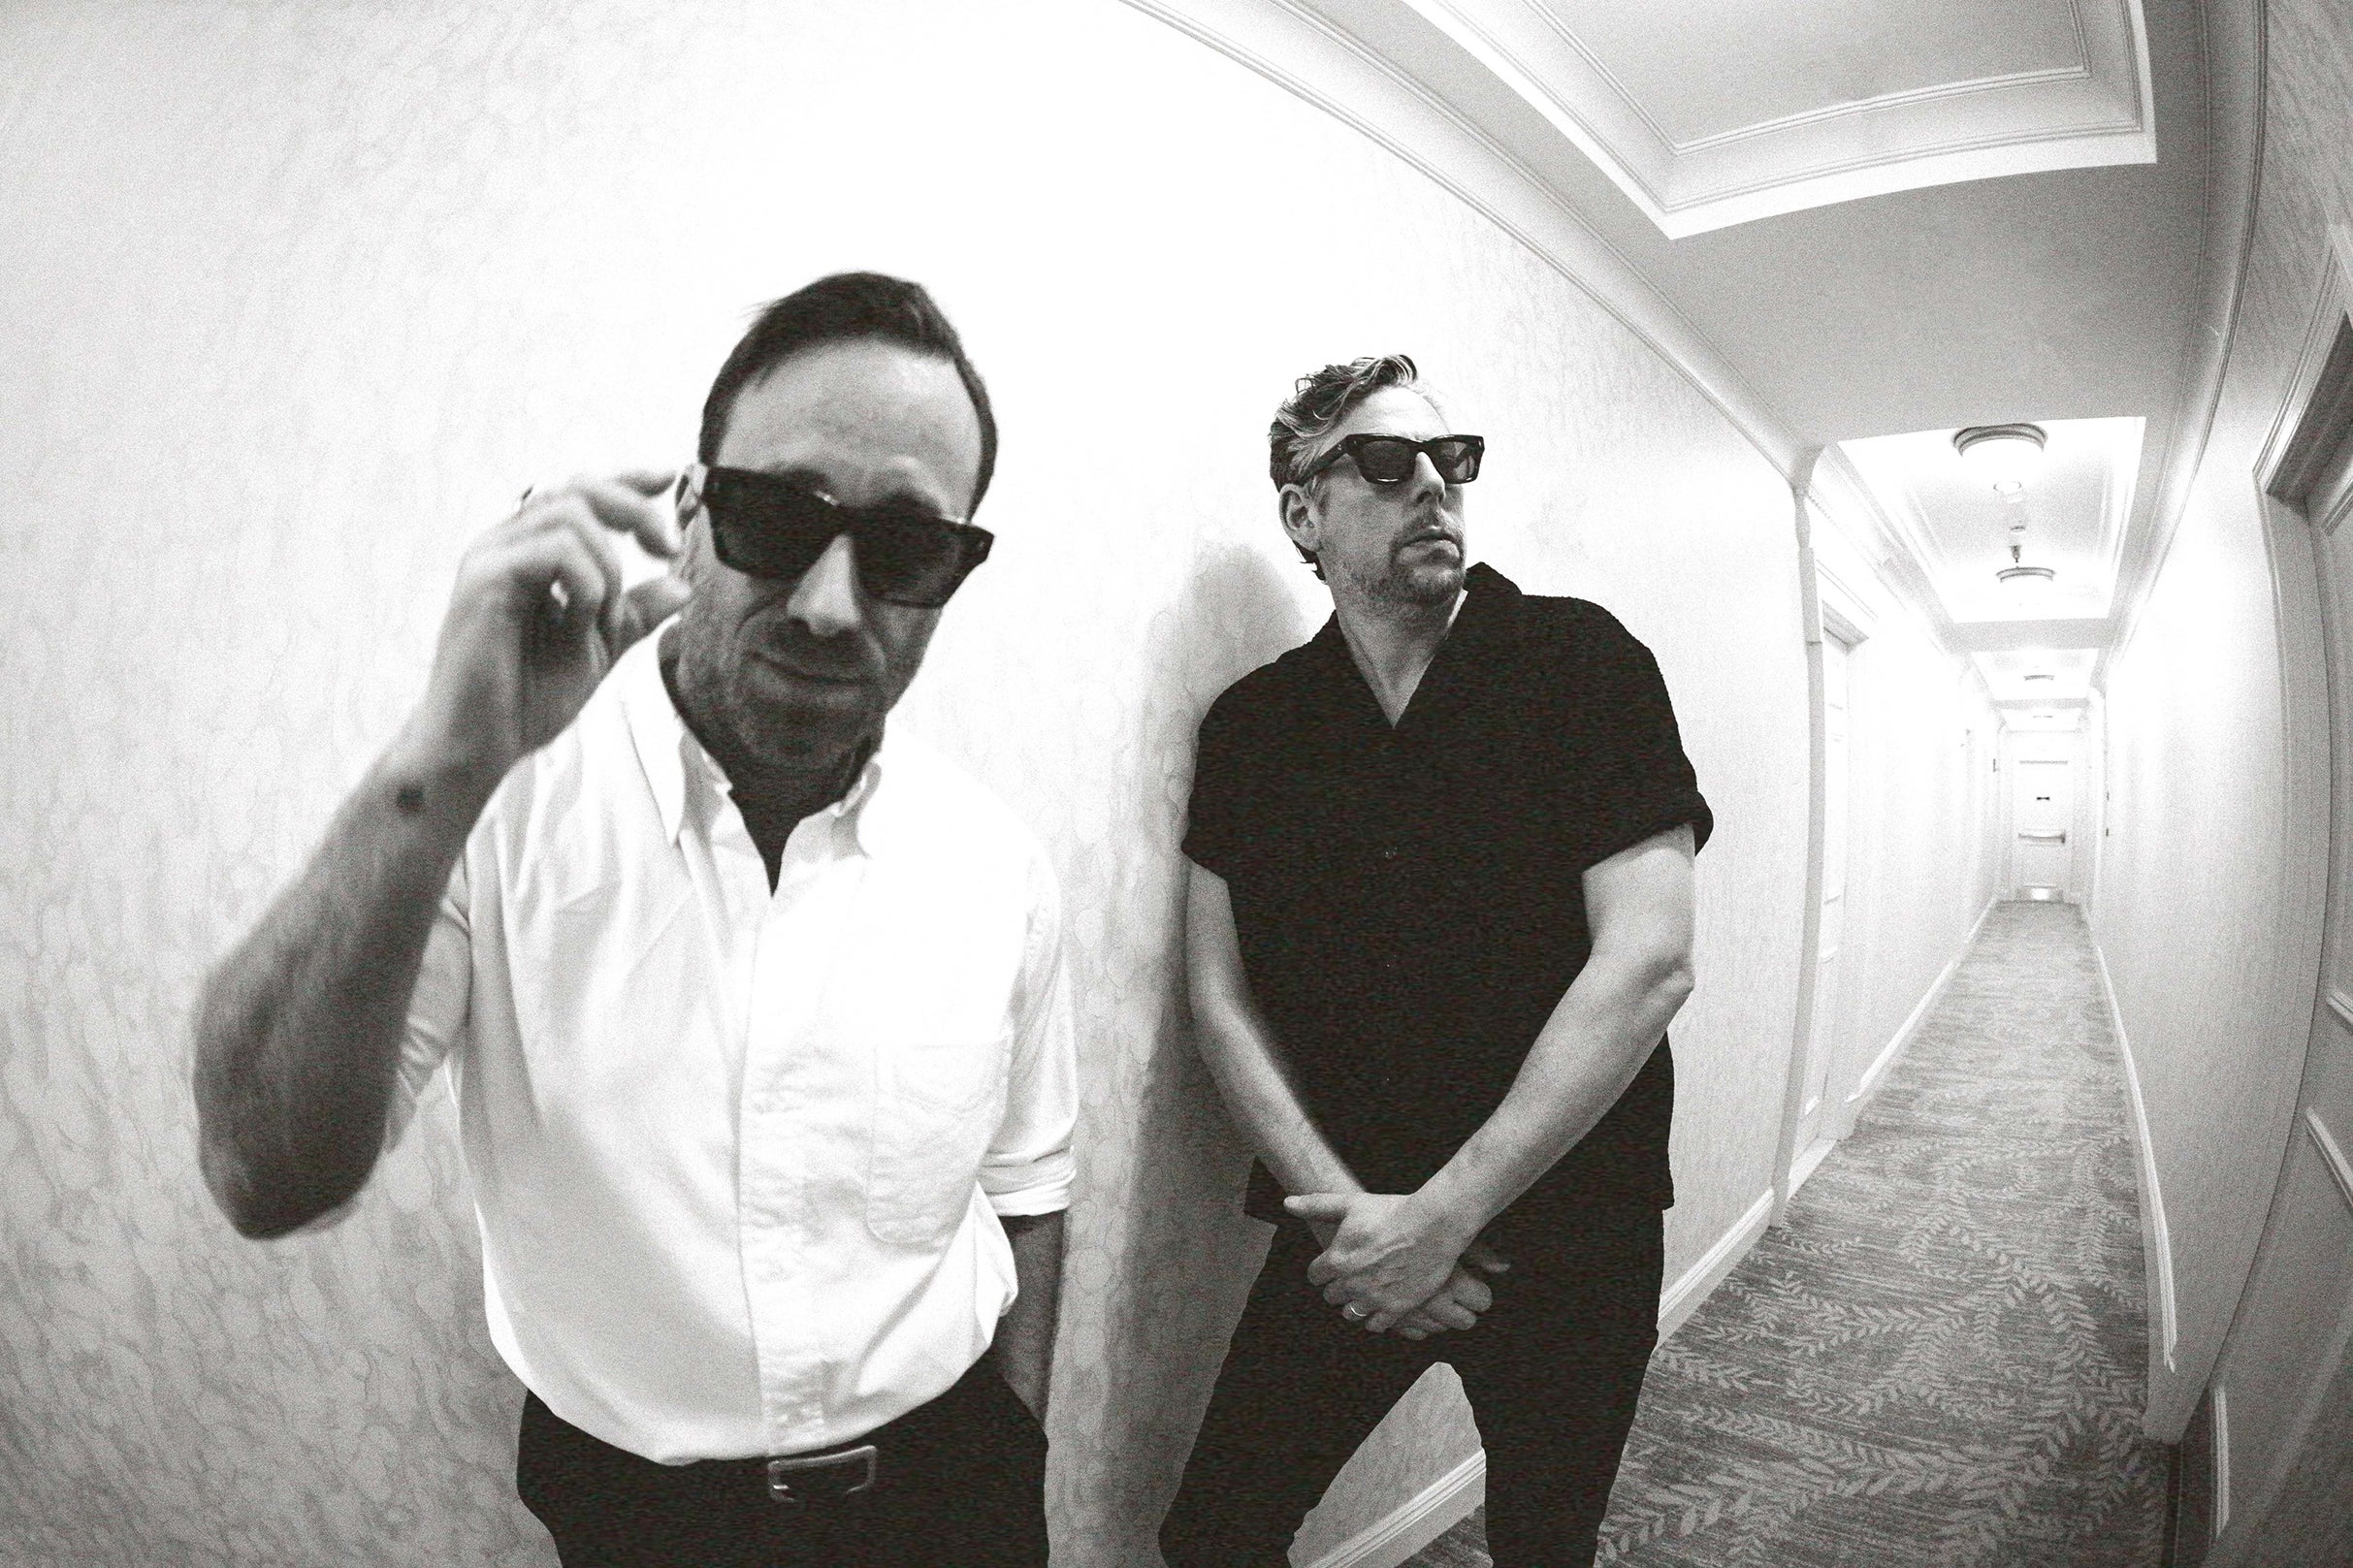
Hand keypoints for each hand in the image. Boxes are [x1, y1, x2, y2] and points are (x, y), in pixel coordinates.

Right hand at [410, 471, 689, 786]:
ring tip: (601, 620)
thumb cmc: (526, 698)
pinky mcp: (484, 578)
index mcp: (530, 553)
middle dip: (636, 512)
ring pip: (572, 516)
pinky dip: (586, 585)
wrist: (482, 743)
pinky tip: (578, 624)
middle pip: (580, 489)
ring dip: (608, 568)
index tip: (668, 478)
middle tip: (668, 550)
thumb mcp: (598, 648)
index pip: (579, 494)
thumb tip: (681, 587)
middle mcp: (507, 544)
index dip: (626, 480)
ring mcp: (490, 557)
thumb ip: (633, 614)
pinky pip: (555, 552)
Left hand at [1286, 1192, 1488, 1334]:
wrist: (1432, 1226)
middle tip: (1351, 1278)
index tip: (1331, 1267)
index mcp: (1336, 1260)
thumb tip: (1288, 1203)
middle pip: (1331, 1296)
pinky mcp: (1396, 1308)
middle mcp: (1351, 1283)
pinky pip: (1376, 1326)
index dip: (1322, 1270)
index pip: (1315, 1276)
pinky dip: (1375, 1319)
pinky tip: (1381, 1307)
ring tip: (1365, 1294)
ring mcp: (1373, 1299)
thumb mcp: (1351, 1203)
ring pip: (1350, 1314)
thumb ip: (1316, 1205)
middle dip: (1338, 1287)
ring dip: (1354, 1305)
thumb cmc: (1392, 1212)